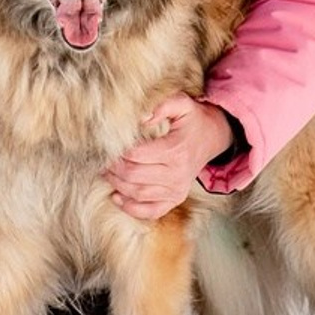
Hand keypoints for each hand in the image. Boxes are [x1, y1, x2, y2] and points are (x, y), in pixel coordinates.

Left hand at [101, 94, 232, 220]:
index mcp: (175, 151)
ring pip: (138, 194)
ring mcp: (177, 189)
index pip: (136, 155)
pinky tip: (117, 197)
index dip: (117, 152)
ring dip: (117, 185)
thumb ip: (162, 106)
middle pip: (133, 176)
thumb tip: (141, 118)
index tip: (106, 146)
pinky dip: (132, 208)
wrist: (213, 137)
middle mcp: (177, 174)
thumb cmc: (192, 120)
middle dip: (113, 168)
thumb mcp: (182, 104)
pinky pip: (151, 211)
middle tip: (101, 160)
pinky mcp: (176, 199)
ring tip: (106, 173)